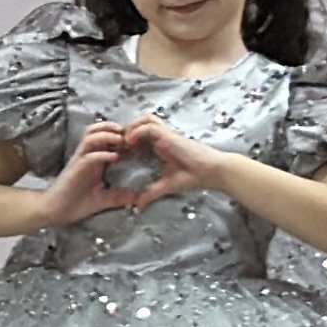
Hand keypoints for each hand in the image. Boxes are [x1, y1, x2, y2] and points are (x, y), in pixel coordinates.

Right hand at [32, 121, 147, 227]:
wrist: (56, 212)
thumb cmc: (76, 203)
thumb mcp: (104, 199)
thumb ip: (119, 196)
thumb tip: (138, 198)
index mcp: (93, 160)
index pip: (104, 138)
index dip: (119, 134)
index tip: (134, 137)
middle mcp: (86, 156)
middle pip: (96, 131)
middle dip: (112, 127)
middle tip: (128, 131)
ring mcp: (79, 161)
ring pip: (91, 138)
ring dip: (107, 136)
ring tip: (121, 139)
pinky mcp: (75, 169)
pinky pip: (88, 156)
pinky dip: (102, 154)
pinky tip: (114, 157)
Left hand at [107, 115, 226, 211]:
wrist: (211, 172)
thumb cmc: (192, 177)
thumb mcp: (166, 186)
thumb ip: (151, 193)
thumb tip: (138, 207)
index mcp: (159, 145)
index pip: (138, 135)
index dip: (125, 142)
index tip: (115, 153)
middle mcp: (161, 137)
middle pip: (139, 123)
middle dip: (125, 131)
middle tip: (114, 145)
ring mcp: (166, 133)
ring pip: (144, 119)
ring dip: (130, 127)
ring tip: (122, 142)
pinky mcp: (170, 134)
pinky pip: (149, 126)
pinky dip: (137, 131)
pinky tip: (130, 143)